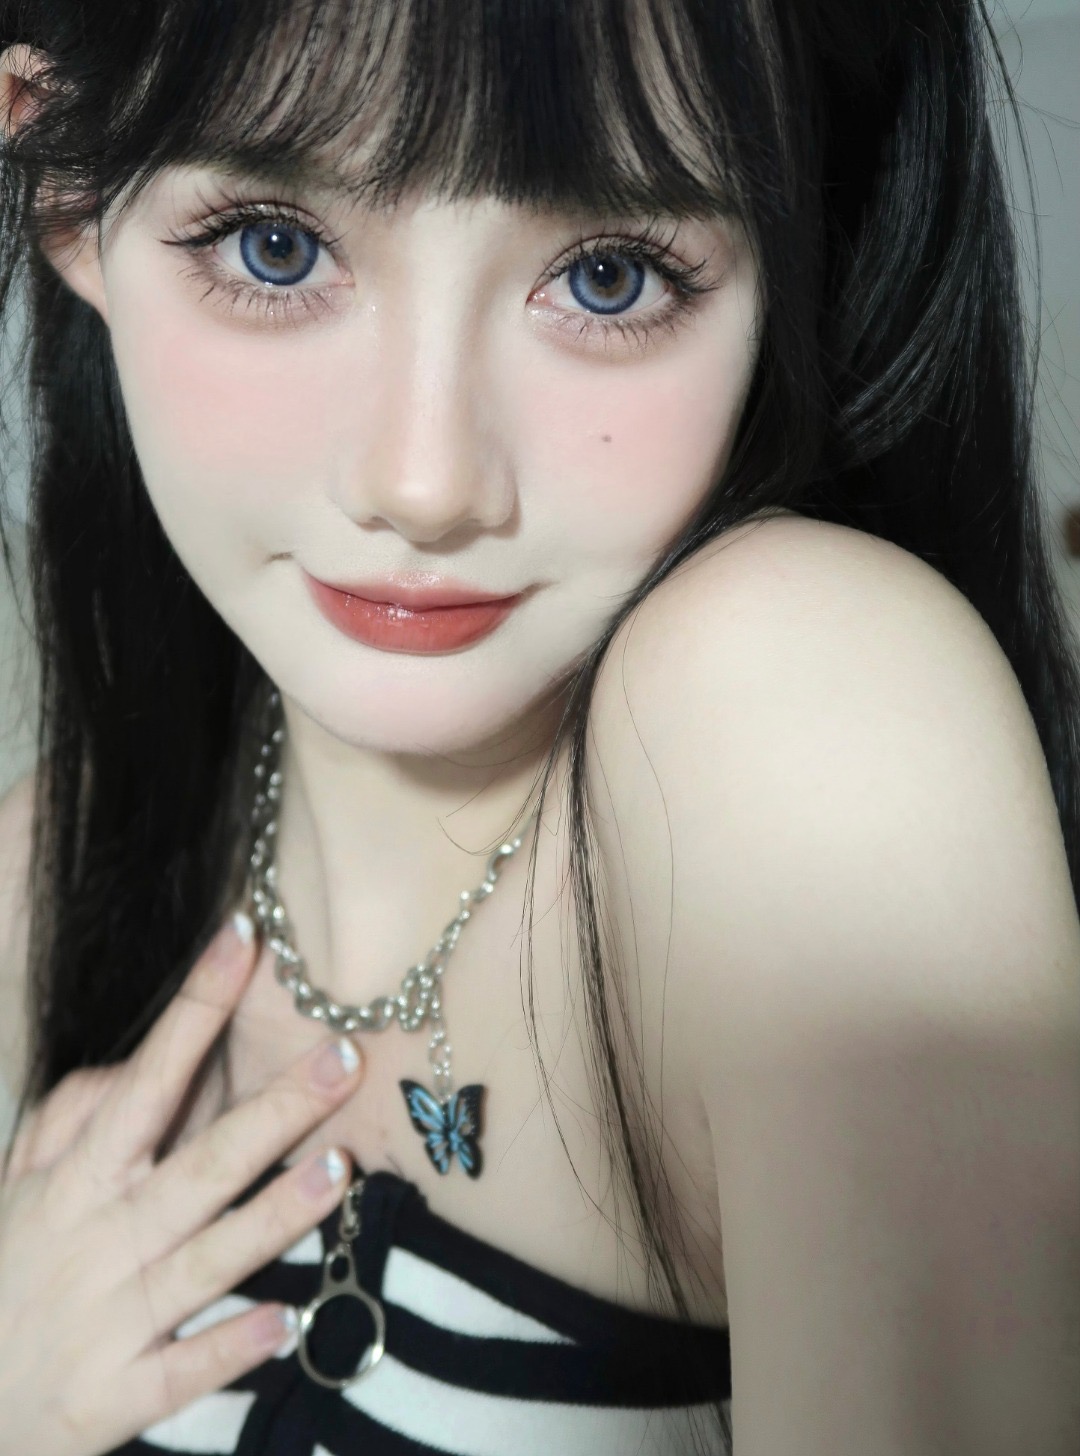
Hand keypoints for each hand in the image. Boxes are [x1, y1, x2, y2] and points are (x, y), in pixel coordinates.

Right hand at [0, 912, 365, 1455]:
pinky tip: (288, 1321)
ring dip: (272, 1216)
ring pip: (205, 1260)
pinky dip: (231, 1348)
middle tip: (343, 1057)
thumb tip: (130, 1064)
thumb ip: (71, 1118)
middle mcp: (101, 1239)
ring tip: (338, 1170)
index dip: (196, 1008)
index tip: (244, 940)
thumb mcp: (21, 1187)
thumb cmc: (8, 1276)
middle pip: (199, 1165)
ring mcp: (111, 1319)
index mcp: (78, 1180)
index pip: (147, 1078)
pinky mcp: (117, 1396)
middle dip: (272, 1110)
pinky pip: (184, 1371)